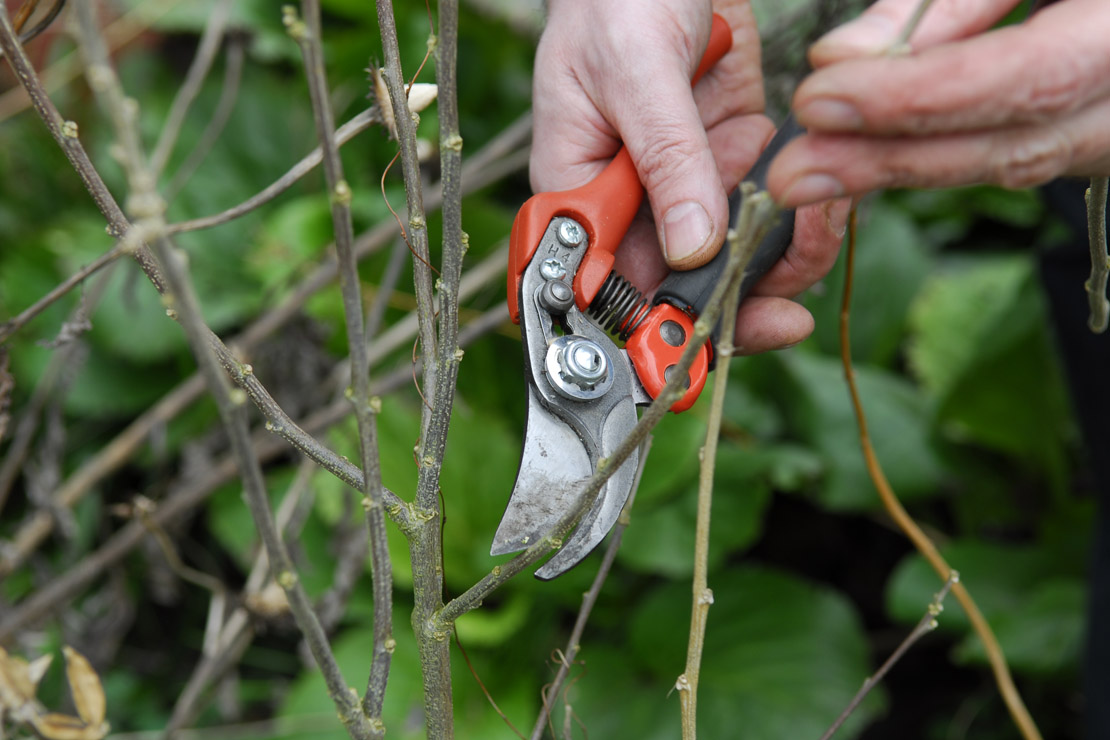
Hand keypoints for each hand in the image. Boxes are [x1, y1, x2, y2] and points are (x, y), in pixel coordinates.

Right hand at [531, 0, 848, 352]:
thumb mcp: (635, 72)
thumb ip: (665, 159)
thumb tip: (690, 249)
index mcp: (581, 193)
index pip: (604, 288)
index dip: (647, 332)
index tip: (697, 354)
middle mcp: (632, 203)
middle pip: (676, 291)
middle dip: (734, 308)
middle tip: (786, 318)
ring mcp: (686, 186)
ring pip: (733, 261)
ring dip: (781, 261)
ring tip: (818, 225)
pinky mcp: (734, 159)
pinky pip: (770, 215)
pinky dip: (804, 218)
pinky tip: (825, 201)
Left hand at [770, 0, 1109, 206]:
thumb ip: (945, 2)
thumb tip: (838, 58)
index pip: (1029, 78)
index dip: (921, 97)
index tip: (822, 97)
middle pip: (1010, 147)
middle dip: (888, 160)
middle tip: (790, 174)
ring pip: (1005, 164)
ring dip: (896, 169)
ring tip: (804, 175)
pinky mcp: (1090, 140)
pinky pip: (1006, 156)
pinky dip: (927, 156)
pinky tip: (854, 159)